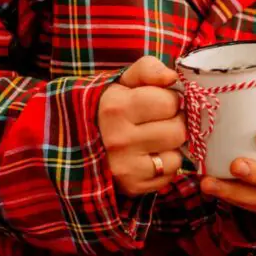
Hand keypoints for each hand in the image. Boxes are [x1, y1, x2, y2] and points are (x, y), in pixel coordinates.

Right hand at [99, 56, 185, 196]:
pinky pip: (170, 174)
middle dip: (174, 123)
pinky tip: (150, 156)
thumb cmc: (110, 106)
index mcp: (116, 107)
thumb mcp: (123, 80)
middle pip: (178, 131)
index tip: (158, 102)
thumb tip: (172, 77)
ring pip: (176, 155)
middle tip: (161, 121)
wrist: (77, 141)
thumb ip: (148, 69)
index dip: (169, 100)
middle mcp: (119, 139)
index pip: (169, 102)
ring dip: (171, 146)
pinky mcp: (132, 186)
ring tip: (155, 138)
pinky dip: (166, 165)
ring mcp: (125, 166)